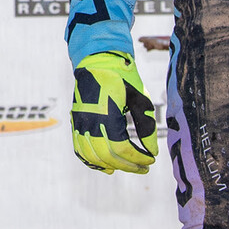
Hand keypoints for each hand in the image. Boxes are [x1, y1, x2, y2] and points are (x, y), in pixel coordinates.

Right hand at [71, 51, 157, 173]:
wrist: (98, 61)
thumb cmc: (123, 78)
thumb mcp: (141, 98)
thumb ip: (146, 126)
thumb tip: (153, 151)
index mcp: (107, 113)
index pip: (122, 148)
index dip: (138, 158)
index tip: (151, 160)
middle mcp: (90, 120)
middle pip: (107, 156)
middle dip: (128, 165)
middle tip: (143, 166)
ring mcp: (80, 122)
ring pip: (92, 156)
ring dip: (110, 165)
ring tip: (126, 167)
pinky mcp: (76, 122)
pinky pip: (79, 149)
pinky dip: (91, 161)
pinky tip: (105, 165)